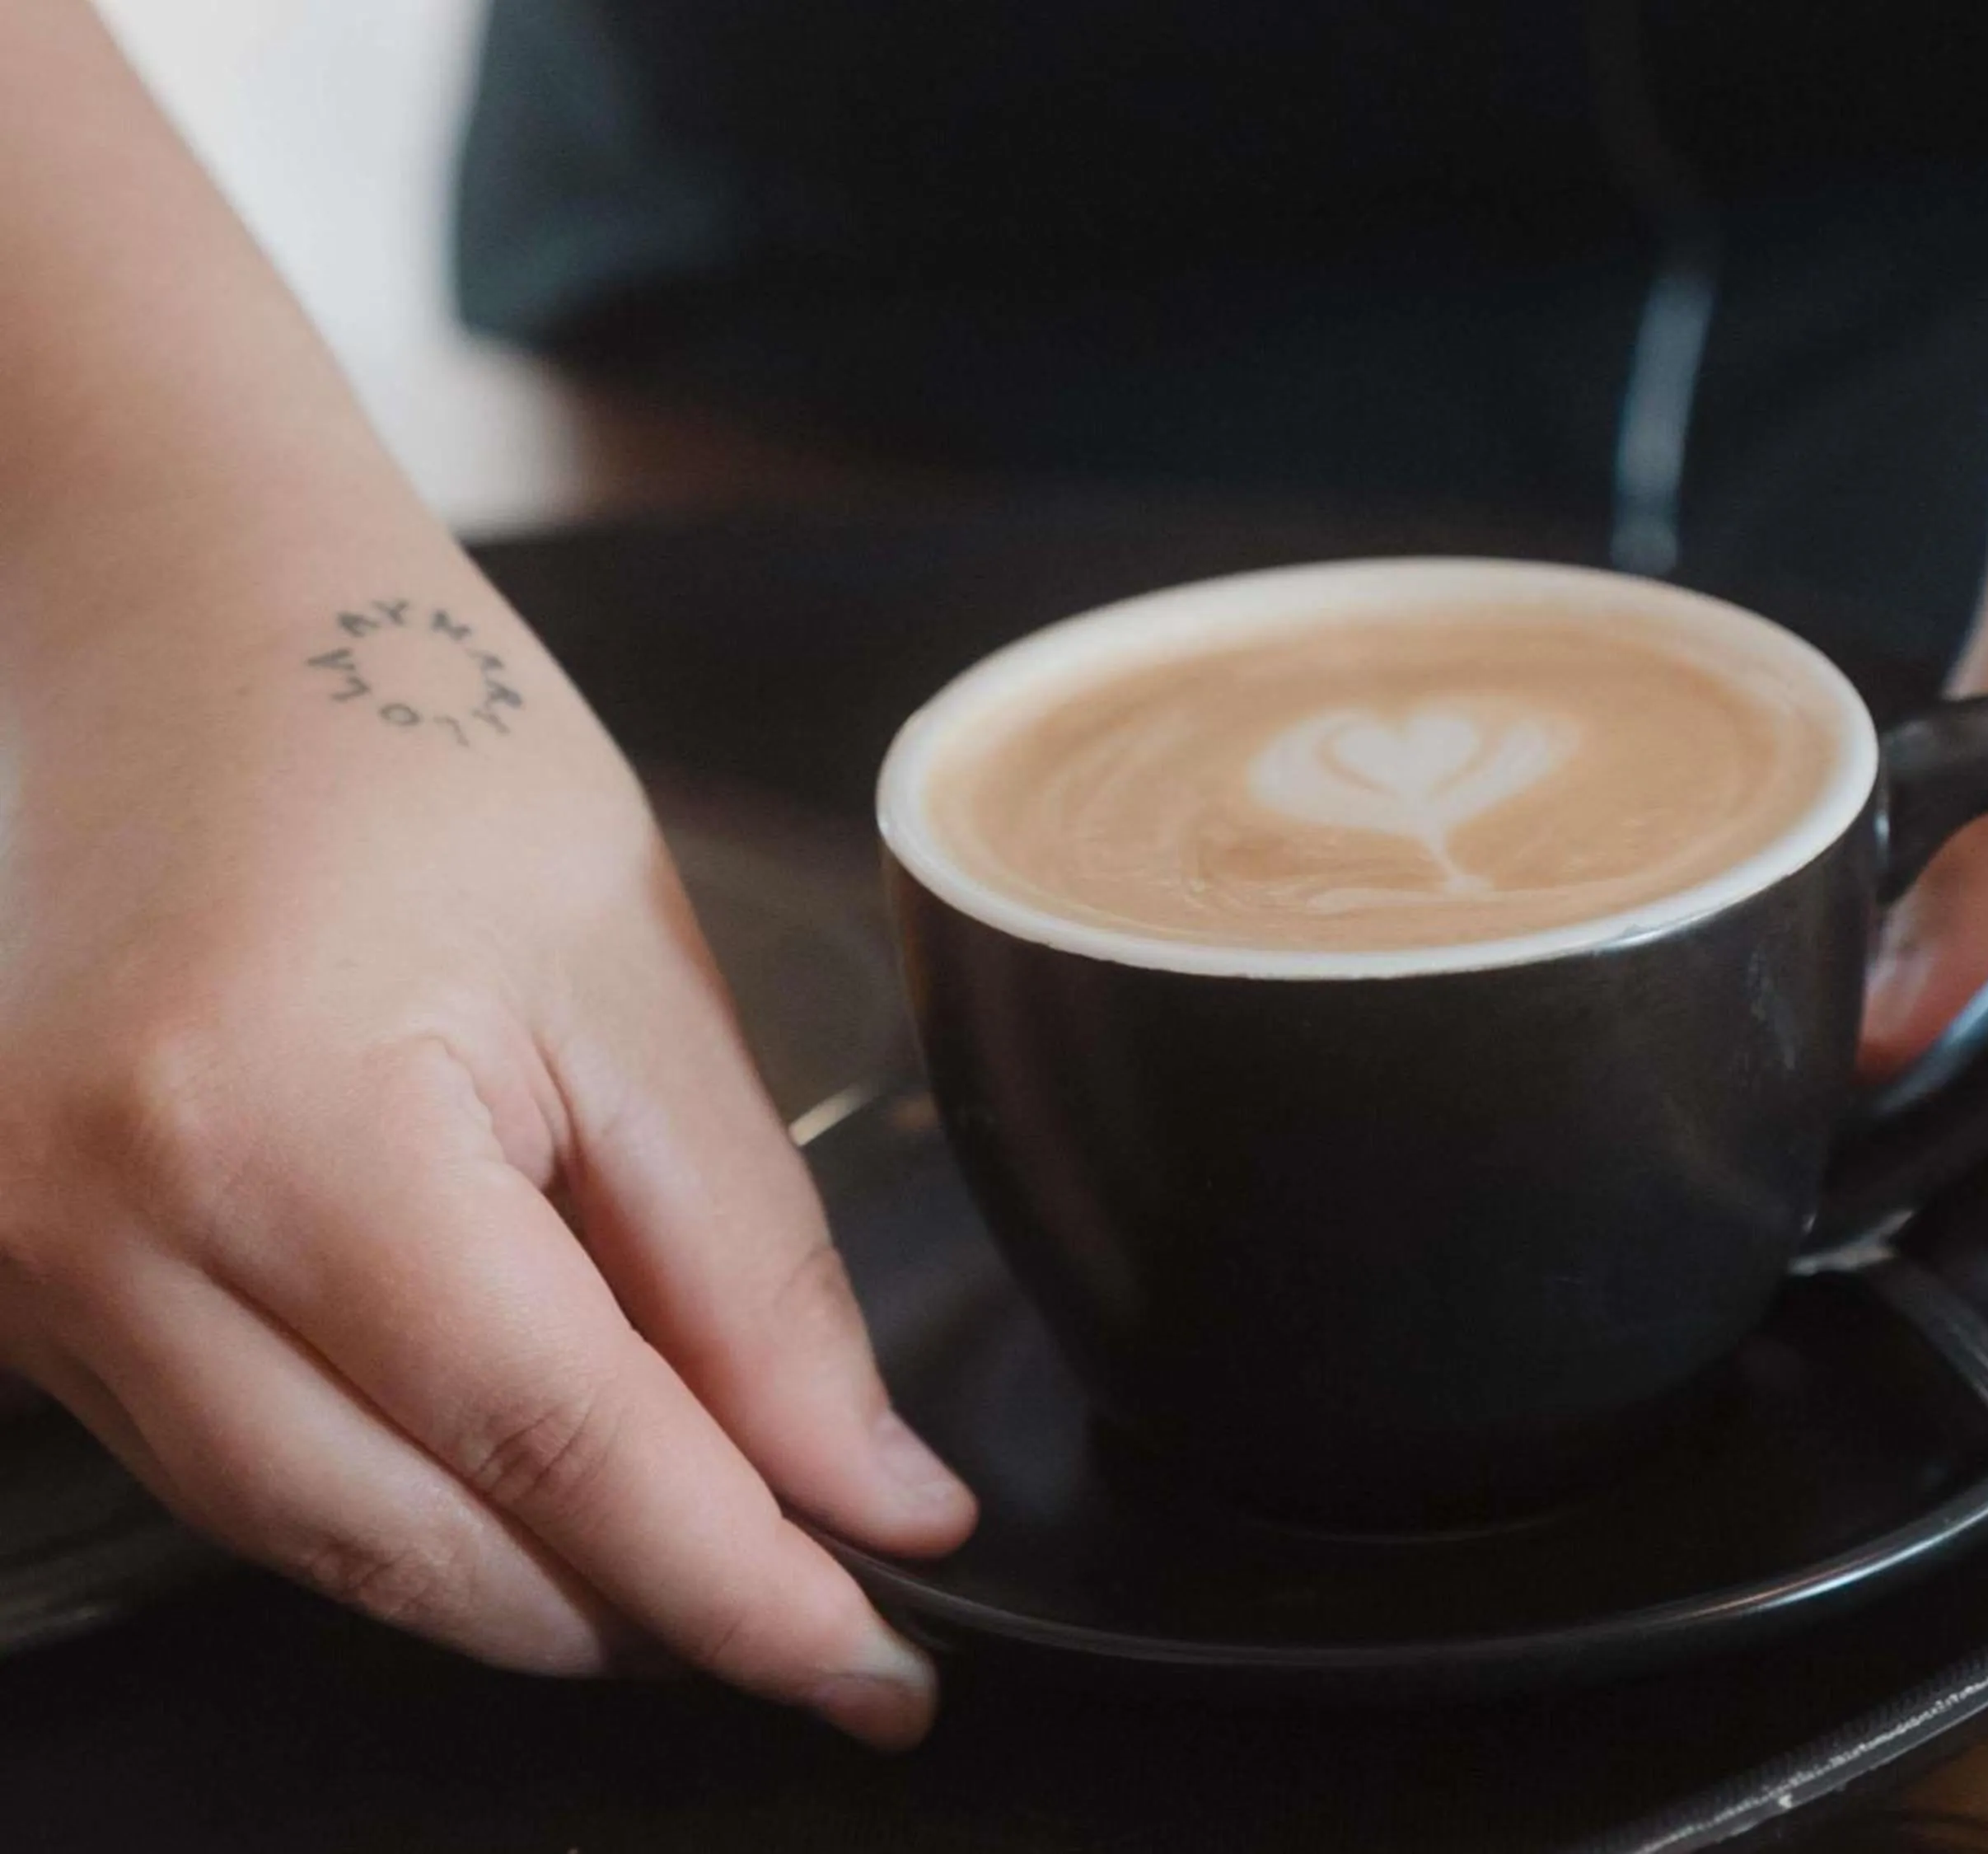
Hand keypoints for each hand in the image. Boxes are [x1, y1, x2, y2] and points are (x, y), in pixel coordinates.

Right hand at [0, 574, 972, 1746]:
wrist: (182, 627)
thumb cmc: (420, 748)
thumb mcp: (633, 980)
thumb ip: (749, 1263)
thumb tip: (862, 1487)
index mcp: (278, 1128)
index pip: (557, 1442)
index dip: (742, 1584)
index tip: (881, 1665)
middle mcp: (97, 1235)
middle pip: (425, 1540)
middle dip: (647, 1610)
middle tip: (826, 1627)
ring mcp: (23, 1273)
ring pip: (324, 1541)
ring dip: (532, 1582)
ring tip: (706, 1557)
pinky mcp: (16, 1283)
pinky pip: (240, 1470)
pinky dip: (409, 1503)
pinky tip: (535, 1477)